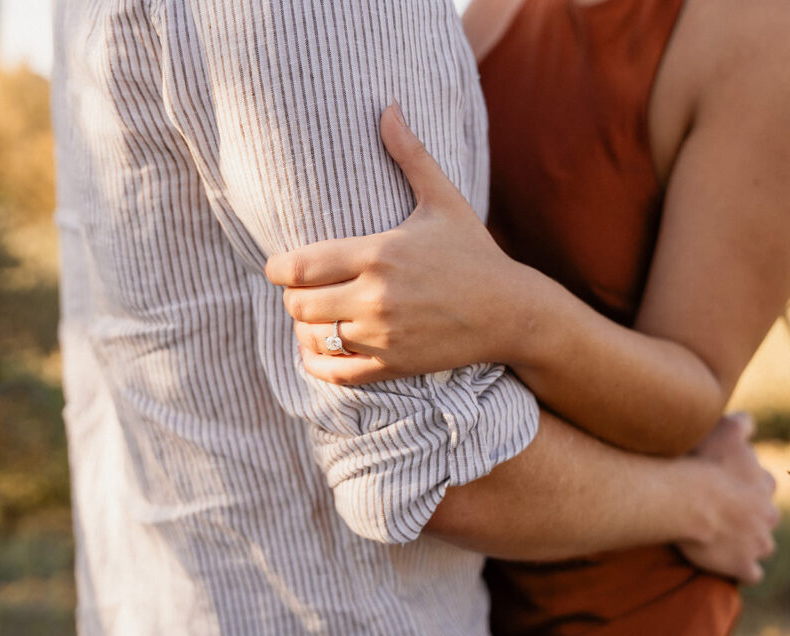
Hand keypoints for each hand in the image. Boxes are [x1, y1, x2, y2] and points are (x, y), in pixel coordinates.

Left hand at [265, 101, 531, 384]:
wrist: (512, 312)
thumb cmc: (474, 254)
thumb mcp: (444, 202)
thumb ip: (410, 156)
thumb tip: (388, 108)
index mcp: (380, 253)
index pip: (300, 266)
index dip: (278, 268)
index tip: (280, 266)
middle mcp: (376, 297)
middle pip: (298, 305)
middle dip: (292, 297)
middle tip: (301, 291)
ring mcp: (384, 335)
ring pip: (314, 338)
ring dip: (306, 328)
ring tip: (314, 318)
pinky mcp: (394, 365)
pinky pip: (335, 374)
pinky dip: (317, 365)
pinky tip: (318, 352)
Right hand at [679, 413, 779, 583]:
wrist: (687, 498)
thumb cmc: (702, 460)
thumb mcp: (725, 429)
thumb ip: (742, 423)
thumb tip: (748, 421)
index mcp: (764, 486)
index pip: (764, 486)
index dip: (746, 487)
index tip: (729, 486)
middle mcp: (768, 516)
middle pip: (767, 519)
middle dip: (753, 519)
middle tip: (728, 515)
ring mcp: (758, 544)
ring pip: (763, 547)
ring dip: (750, 545)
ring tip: (727, 543)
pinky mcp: (743, 566)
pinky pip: (750, 574)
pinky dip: (742, 571)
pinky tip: (728, 566)